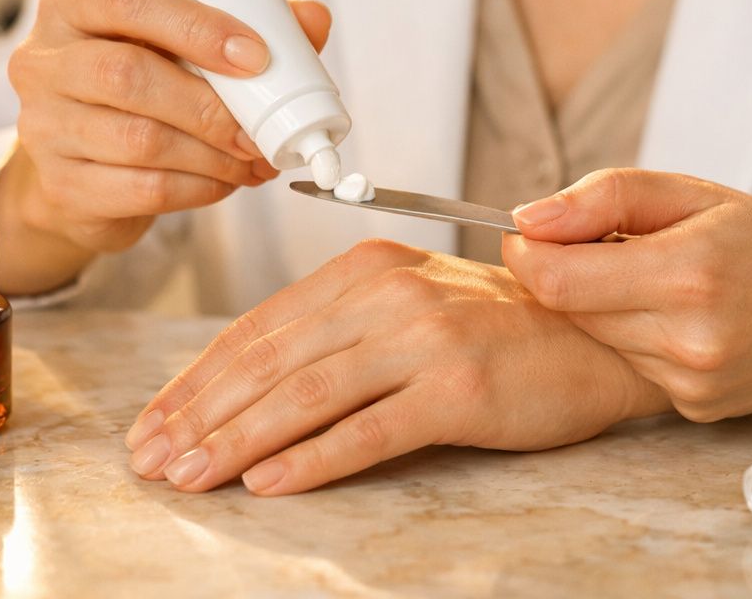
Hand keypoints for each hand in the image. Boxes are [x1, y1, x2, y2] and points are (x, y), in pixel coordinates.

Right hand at [3, 0, 331, 254]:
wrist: (88, 162)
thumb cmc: (145, 83)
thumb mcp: (187, 42)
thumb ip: (249, 22)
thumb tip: (313, 18)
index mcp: (74, 3)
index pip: (127, 0)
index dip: (196, 26)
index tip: (256, 56)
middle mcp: (44, 61)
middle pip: (127, 76)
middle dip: (211, 107)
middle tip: (261, 128)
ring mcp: (44, 126)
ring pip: (138, 140)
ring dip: (213, 154)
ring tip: (254, 158)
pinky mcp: (62, 185)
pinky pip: (141, 189)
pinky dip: (199, 188)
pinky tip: (225, 181)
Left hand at [123, 239, 667, 494]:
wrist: (598, 336)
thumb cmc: (499, 329)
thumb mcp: (411, 304)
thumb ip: (339, 329)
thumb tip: (249, 383)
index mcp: (367, 267)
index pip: (259, 326)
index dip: (197, 378)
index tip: (155, 420)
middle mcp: (389, 293)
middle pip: (271, 360)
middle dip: (200, 414)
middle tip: (153, 459)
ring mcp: (425, 338)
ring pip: (306, 395)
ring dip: (237, 441)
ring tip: (191, 477)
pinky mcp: (460, 388)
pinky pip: (368, 429)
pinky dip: (311, 459)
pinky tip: (268, 484)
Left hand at [501, 169, 751, 422]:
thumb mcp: (693, 192)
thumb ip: (604, 198)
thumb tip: (527, 219)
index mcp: (689, 273)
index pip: (556, 280)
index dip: (526, 252)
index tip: (531, 233)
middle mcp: (690, 339)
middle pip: (569, 310)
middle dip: (570, 273)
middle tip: (612, 245)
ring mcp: (693, 383)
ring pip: (597, 339)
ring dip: (605, 307)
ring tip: (658, 279)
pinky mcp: (695, 408)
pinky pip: (631, 366)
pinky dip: (638, 338)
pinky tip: (679, 317)